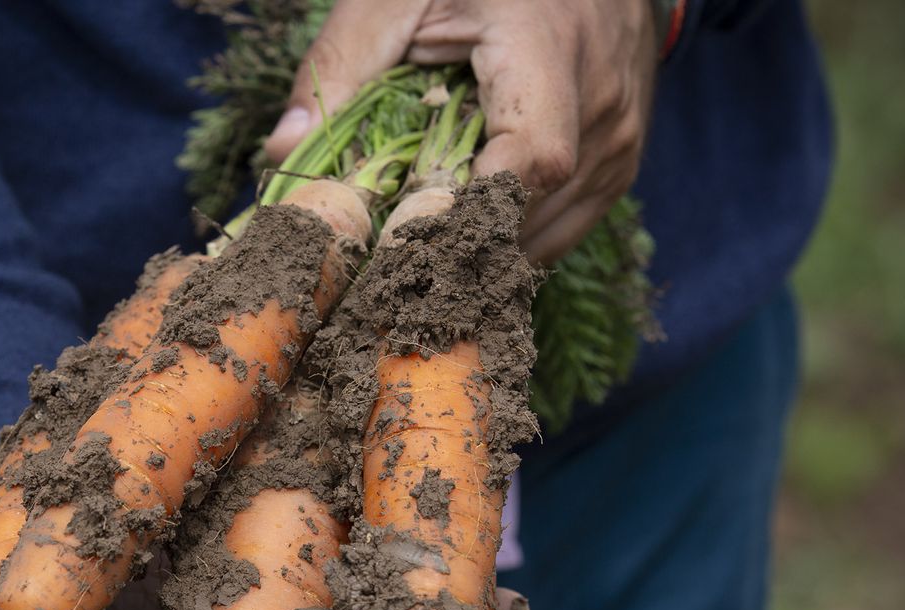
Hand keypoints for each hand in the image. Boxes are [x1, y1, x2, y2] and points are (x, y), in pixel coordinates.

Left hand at [264, 0, 658, 262]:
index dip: (468, 216)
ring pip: (549, 237)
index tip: (399, 241)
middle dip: (452, 249)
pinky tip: (459, 240)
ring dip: (479, 257)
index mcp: (546, 48)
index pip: (531, 160)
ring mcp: (621, 138)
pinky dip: (509, 244)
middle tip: (378, 267)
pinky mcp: (622, 161)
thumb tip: (282, 152)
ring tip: (413, 257)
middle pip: (530, 214)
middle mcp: (600, 101)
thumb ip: (340, 64)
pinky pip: (565, 230)